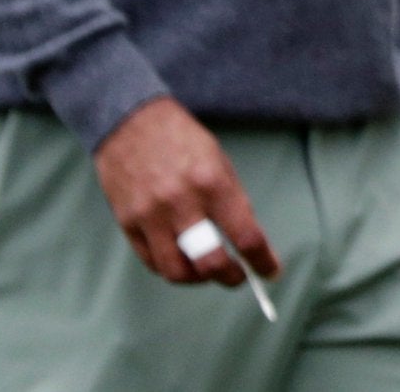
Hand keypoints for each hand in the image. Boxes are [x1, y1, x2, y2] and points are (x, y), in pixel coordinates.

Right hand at [91, 96, 278, 287]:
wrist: (131, 121)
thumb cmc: (180, 139)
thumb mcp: (218, 161)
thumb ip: (231, 200)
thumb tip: (246, 240)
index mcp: (212, 182)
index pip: (245, 235)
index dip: (262, 260)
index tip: (271, 270)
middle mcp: (181, 203)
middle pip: (210, 263)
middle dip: (231, 277)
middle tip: (239, 276)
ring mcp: (151, 216)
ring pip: (177, 272)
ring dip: (198, 278)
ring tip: (207, 270)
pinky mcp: (127, 223)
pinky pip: (152, 262)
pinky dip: (171, 268)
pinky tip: (182, 260)